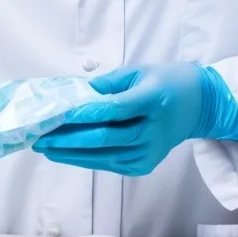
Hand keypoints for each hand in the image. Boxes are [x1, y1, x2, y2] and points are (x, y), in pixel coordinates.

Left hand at [33, 63, 237, 175]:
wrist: (198, 106)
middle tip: (40, 136)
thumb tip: (77, 94)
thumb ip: (108, 83)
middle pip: (105, 138)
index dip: (84, 114)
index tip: (57, 113)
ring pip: (103, 155)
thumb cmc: (166, 82)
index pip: (114, 110)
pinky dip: (85, 158)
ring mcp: (150, 152)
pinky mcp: (144, 165)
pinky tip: (65, 153)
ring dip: (70, 153)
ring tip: (45, 146)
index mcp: (154, 100)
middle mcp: (153, 130)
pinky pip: (109, 162)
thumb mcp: (139, 71)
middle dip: (68, 139)